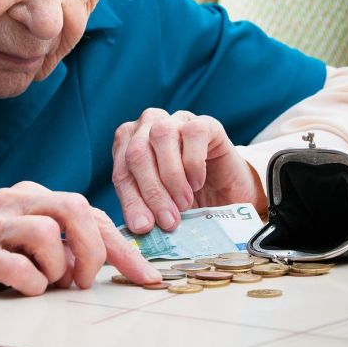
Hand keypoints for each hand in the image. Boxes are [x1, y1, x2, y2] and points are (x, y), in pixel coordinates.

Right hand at [0, 181, 160, 317]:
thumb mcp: (20, 244)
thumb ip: (57, 244)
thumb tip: (104, 264)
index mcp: (28, 196)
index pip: (87, 210)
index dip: (121, 244)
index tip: (145, 276)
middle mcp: (10, 200)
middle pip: (74, 208)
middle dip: (95, 250)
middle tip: (87, 281)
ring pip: (48, 232)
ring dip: (59, 268)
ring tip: (48, 284)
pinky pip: (17, 265)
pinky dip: (30, 283)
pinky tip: (23, 289)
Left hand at [112, 108, 266, 233]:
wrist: (226, 194)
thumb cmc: (187, 199)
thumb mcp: (160, 207)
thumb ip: (145, 210)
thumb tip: (139, 226)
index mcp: (128, 145)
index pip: (121, 171)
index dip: (131, 200)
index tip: (143, 227)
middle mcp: (147, 126)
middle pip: (137, 152)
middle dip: (151, 191)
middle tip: (168, 221)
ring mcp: (175, 120)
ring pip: (161, 135)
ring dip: (171, 176)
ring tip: (184, 203)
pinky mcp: (204, 122)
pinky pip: (192, 133)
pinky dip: (193, 163)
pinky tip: (197, 183)